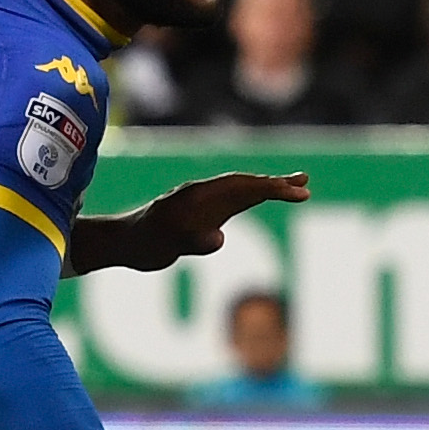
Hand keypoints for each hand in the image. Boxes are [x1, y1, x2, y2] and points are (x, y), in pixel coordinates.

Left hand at [100, 169, 305, 268]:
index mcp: (197, 197)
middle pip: (245, 183)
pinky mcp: (203, 210)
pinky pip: (234, 200)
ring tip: (297, 187)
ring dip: (268, 187)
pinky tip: (266, 197)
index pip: (240, 188)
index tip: (295, 192)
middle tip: (305, 182)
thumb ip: (191, 242)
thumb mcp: (164, 247)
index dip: (269, 189)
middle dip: (276, 183)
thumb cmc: (142, 244)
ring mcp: (203, 201)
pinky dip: (255, 196)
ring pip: (242, 190)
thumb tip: (219, 239)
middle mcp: (203, 193)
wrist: (123, 242)